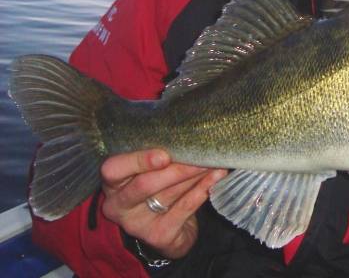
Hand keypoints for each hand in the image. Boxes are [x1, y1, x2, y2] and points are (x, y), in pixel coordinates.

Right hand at [100, 148, 226, 258]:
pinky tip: (216, 177)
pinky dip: (202, 190)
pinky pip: (184, 208)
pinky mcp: (158, 234)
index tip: (164, 155)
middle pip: (144, 185)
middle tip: (201, 155)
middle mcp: (119, 205)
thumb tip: (186, 132)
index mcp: (112, 183)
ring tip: (213, 161)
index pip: (113, 169)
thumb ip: (157, 153)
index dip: (138, 161)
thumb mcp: (147, 170)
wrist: (166, 228)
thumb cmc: (157, 185)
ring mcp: (137, 223)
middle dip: (176, 170)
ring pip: (169, 194)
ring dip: (194, 175)